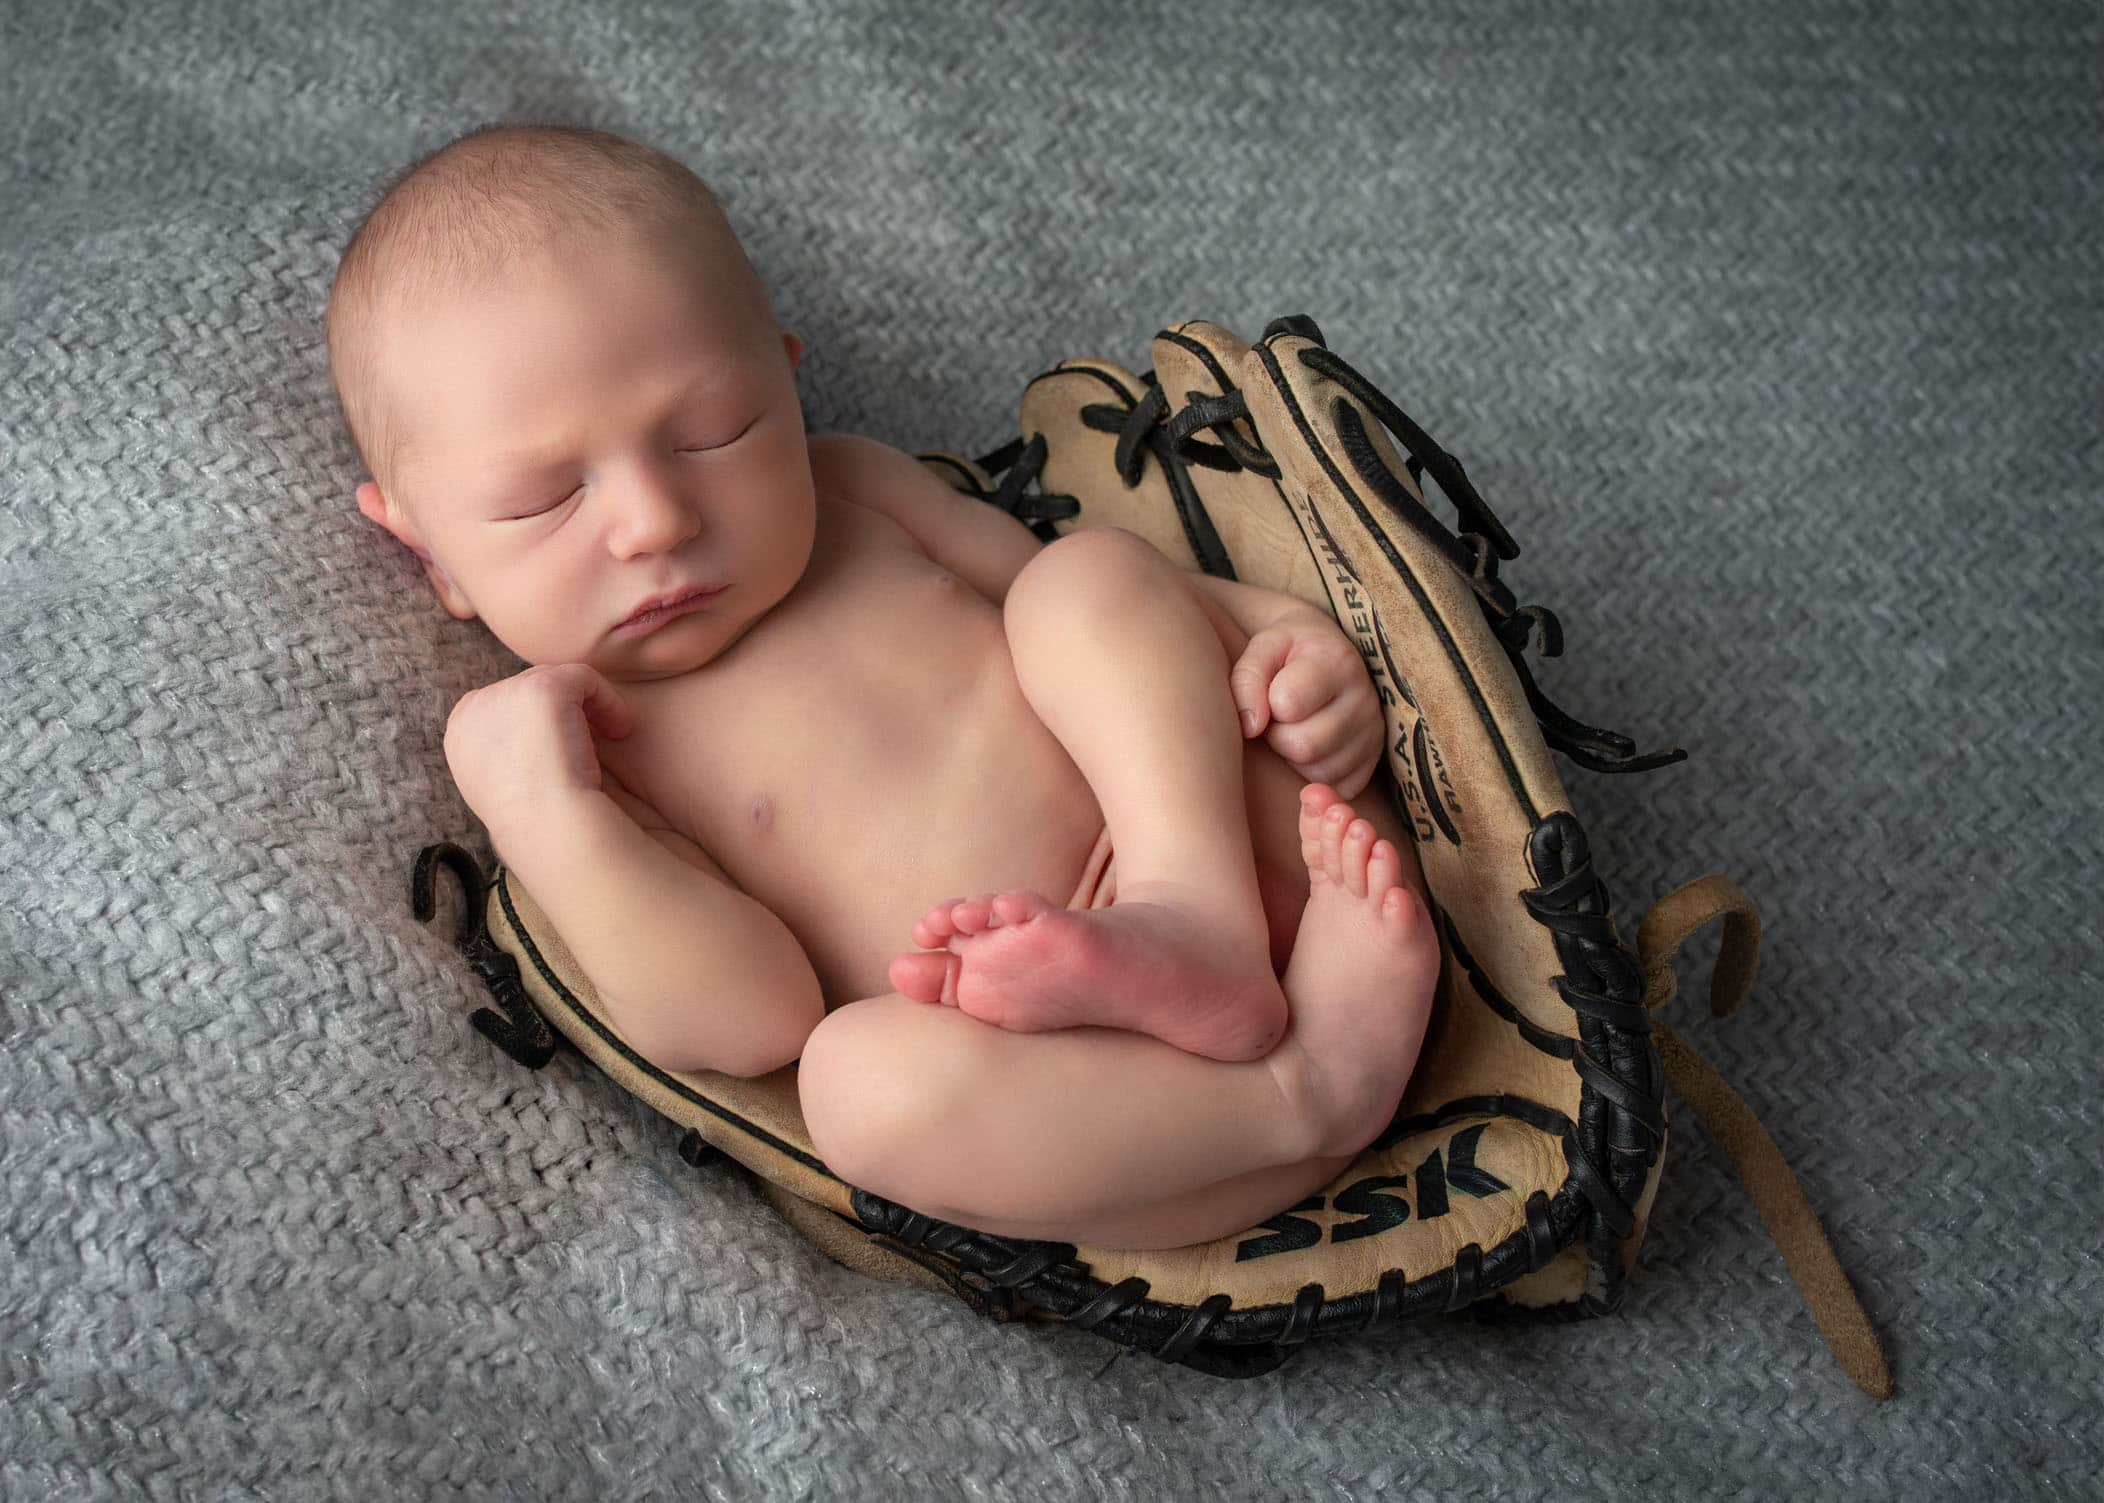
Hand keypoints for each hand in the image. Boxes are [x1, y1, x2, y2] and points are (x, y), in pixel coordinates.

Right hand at [443, 663, 634, 826]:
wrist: (549, 828)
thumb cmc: (537, 821)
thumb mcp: (503, 784)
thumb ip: (507, 751)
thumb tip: (531, 738)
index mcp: (460, 732)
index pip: (503, 705)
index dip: (538, 721)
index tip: (563, 749)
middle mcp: (475, 707)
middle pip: (529, 687)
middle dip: (564, 711)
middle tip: (589, 745)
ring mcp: (507, 693)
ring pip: (557, 680)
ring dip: (587, 708)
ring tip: (610, 739)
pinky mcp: (543, 688)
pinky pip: (583, 677)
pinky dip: (608, 700)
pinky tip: (620, 731)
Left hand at [1228, 609, 1386, 800]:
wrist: (1325, 654)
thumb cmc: (1288, 653)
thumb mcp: (1262, 648)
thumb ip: (1247, 680)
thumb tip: (1250, 728)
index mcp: (1338, 662)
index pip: (1287, 704)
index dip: (1266, 704)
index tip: (1269, 693)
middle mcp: (1366, 698)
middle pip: (1305, 747)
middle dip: (1278, 737)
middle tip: (1278, 719)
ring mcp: (1374, 733)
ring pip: (1321, 772)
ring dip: (1295, 758)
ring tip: (1294, 729)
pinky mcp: (1374, 761)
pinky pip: (1338, 788)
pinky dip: (1315, 776)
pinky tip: (1310, 748)